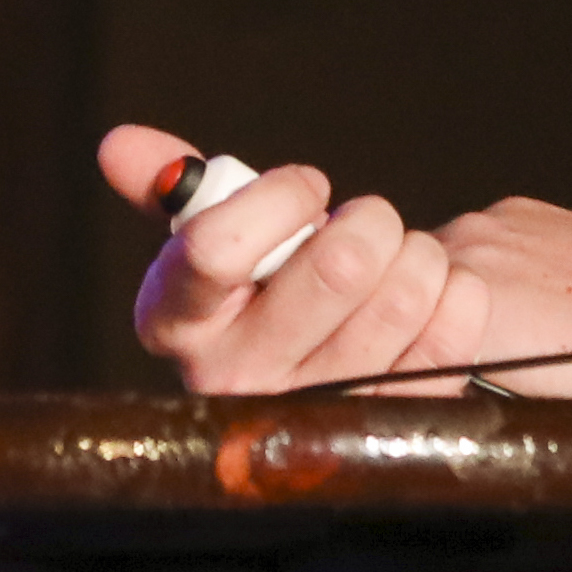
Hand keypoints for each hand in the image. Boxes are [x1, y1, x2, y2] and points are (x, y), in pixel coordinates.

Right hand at [98, 120, 494, 397]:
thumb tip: (117, 145)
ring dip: (416, 253)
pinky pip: (448, 337)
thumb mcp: (210, 240)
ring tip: (398, 258)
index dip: (280, 199)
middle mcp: (237, 380)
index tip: (306, 189)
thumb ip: (175, 190)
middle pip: (336, 269)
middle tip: (367, 223)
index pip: (216, 249)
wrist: (325, 369)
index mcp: (176, 322)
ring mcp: (316, 412)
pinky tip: (434, 290)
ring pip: (400, 296)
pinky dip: (454, 292)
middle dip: (367, 221)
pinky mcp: (390, 425)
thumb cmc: (261, 289)